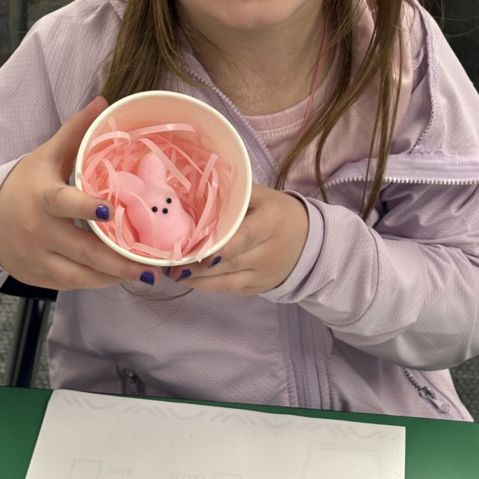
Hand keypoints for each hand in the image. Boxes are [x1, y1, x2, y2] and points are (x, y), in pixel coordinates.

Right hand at [0, 97, 156, 290]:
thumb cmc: (27, 183)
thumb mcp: (47, 155)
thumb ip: (75, 131)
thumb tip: (103, 101)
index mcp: (43, 197)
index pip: (65, 203)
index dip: (86, 209)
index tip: (111, 212)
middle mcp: (40, 231)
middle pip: (83, 250)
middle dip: (119, 261)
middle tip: (151, 266)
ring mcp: (38, 258)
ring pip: (79, 276)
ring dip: (113, 276)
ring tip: (144, 274)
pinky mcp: (38, 277)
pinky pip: (71, 284)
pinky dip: (96, 282)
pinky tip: (119, 276)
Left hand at [166, 184, 308, 293]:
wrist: (308, 242)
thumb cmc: (277, 212)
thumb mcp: (260, 196)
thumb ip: (233, 195)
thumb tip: (194, 190)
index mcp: (271, 221)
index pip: (245, 236)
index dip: (221, 247)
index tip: (197, 251)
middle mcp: (270, 250)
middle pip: (230, 262)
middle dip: (198, 265)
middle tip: (170, 262)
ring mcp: (264, 273)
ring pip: (226, 281)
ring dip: (197, 279)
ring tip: (172, 272)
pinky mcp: (257, 287)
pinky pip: (229, 288)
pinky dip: (206, 285)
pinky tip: (187, 278)